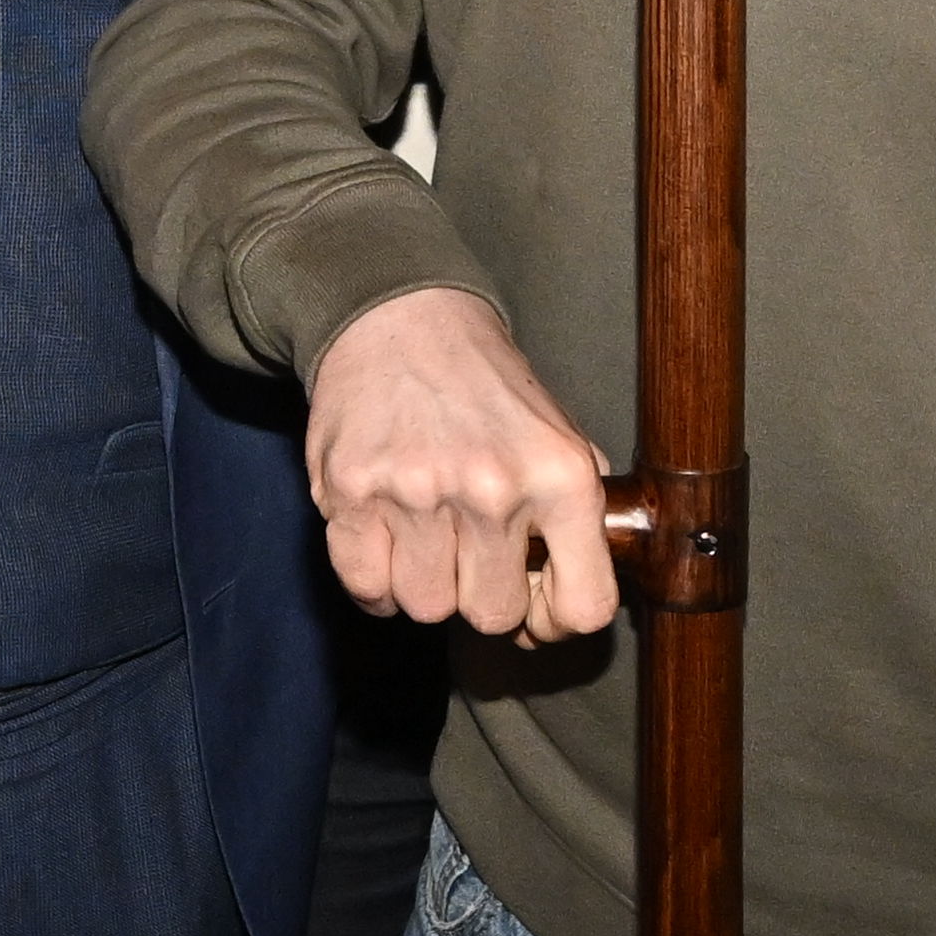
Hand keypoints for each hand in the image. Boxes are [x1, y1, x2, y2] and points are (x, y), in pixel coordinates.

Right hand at [304, 281, 615, 638]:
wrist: (400, 313)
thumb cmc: (481, 382)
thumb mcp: (557, 431)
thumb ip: (578, 511)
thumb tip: (574, 595)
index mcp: (560, 474)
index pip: (584, 605)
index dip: (557, 621)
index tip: (535, 603)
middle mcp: (493, 486)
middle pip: (492, 616)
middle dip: (480, 594)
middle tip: (469, 553)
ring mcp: (417, 490)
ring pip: (425, 608)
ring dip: (424, 584)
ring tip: (426, 536)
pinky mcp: (352, 490)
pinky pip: (365, 588)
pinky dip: (373, 581)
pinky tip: (386, 542)